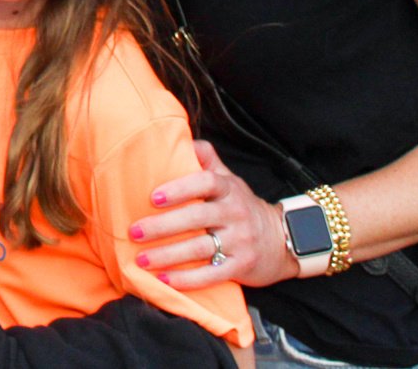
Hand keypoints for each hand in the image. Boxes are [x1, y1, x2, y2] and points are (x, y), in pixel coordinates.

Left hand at [129, 141, 299, 289]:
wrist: (282, 238)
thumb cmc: (240, 205)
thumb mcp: (228, 179)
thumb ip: (206, 159)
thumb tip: (179, 137)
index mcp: (228, 189)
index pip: (205, 182)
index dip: (179, 189)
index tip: (153, 197)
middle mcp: (235, 213)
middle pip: (197, 217)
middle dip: (163, 226)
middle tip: (134, 232)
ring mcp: (240, 241)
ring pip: (200, 248)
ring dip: (168, 256)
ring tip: (141, 259)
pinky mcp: (242, 267)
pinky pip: (212, 274)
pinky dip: (187, 279)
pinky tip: (163, 279)